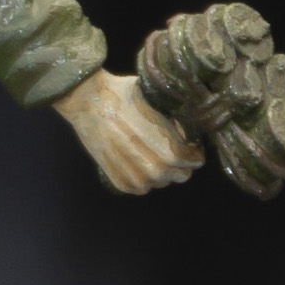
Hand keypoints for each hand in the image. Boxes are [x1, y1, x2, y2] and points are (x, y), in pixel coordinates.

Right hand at [53, 71, 202, 194]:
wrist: (89, 102)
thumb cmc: (125, 96)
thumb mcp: (161, 104)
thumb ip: (177, 123)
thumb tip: (188, 128)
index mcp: (172, 152)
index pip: (196, 162)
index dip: (193, 149)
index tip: (186, 142)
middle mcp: (156, 171)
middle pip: (181, 175)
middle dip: (179, 163)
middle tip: (167, 147)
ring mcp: (136, 179)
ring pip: (160, 182)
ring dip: (158, 170)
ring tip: (147, 151)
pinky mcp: (118, 182)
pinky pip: (139, 187)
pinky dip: (139, 176)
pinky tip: (133, 158)